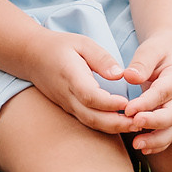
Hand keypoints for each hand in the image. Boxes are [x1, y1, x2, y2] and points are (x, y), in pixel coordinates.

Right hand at [23, 30, 138, 135]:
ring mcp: (67, 105)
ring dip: (114, 128)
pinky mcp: (70, 109)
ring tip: (136, 126)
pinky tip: (122, 124)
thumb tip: (119, 75)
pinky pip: (88, 121)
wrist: (32, 57)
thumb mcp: (82, 43)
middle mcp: (68, 95)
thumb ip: (101, 58)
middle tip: (139, 122)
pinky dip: (106, 126)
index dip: (109, 102)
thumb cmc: (59, 46)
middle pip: (92, 117)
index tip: (128, 102)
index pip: (90, 95)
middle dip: (116, 123)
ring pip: (91, 123)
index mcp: (70, 76)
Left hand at [114, 33, 171, 152]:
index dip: (146, 103)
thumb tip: (129, 76)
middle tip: (134, 125)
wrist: (170, 55)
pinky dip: (159, 144)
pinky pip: (169, 135)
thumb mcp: (150, 50)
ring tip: (137, 145)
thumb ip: (142, 62)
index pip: (162, 93)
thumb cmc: (158, 52)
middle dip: (154, 123)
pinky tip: (143, 149)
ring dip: (157, 140)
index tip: (128, 110)